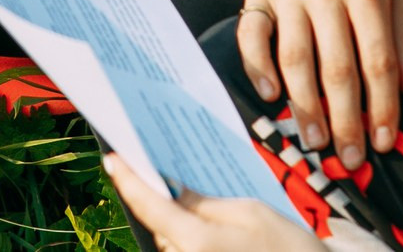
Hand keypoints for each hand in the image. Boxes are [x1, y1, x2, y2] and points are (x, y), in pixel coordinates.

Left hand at [103, 155, 319, 251]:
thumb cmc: (290, 251)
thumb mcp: (251, 213)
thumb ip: (204, 202)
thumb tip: (172, 190)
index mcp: (196, 242)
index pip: (149, 206)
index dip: (128, 180)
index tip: (112, 159)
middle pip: (158, 225)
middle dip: (157, 199)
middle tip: (155, 166)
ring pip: (170, 241)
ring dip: (175, 221)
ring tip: (187, 193)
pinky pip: (185, 250)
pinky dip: (187, 234)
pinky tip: (202, 219)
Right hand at [232, 0, 402, 168]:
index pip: (377, 60)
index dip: (383, 107)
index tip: (385, 143)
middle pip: (337, 66)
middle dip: (345, 119)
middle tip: (349, 158)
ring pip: (296, 57)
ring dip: (305, 105)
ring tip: (315, 141)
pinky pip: (252, 34)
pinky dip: (257, 67)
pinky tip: (271, 96)